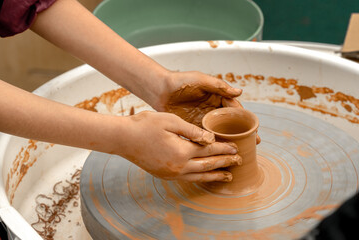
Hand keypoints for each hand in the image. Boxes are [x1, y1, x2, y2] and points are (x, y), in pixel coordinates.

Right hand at [118, 111, 241, 181]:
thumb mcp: (171, 121)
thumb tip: (210, 138)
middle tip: (238, 162)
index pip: (210, 150)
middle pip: (208, 165)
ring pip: (198, 177)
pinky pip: (187, 179)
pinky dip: (199, 178)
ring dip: (214, 176)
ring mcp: (171, 173)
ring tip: (227, 176)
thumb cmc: (145, 125)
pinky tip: (203, 177)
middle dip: (225, 163)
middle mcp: (179, 166)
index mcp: (182, 151)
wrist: (123, 138)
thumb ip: (192, 131)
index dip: (225, 148)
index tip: (236, 148)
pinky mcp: (164, 174)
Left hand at [152, 71, 260, 143]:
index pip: (235, 110)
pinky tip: (219, 154)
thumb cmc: (180, 80)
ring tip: (240, 152)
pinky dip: (212, 145)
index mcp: (217, 98)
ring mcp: (202, 120)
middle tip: (253, 145)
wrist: (159, 89)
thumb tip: (239, 92)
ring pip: (219, 133)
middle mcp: (212, 111)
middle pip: (230, 124)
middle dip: (241, 134)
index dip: (245, 120)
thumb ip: (218, 86)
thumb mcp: (200, 80)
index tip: (254, 130)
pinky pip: (204, 138)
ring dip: (229, 142)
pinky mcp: (192, 127)